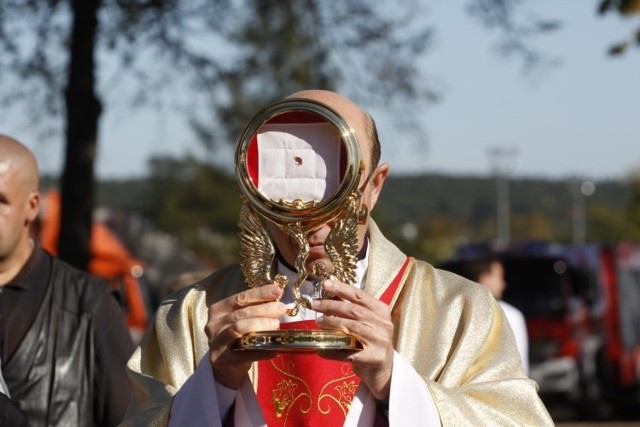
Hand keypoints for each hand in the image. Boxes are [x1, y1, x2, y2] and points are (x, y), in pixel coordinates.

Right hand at [205, 284, 286, 388]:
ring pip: (239, 328)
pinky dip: (262, 350)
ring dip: (260, 325)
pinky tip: (275, 349)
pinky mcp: (220, 359)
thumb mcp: (245, 319)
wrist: (228, 365)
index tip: (277, 291)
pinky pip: (244, 353)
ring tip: (276, 325)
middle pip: (241, 313)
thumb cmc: (240, 337)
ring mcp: (215, 342)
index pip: (240, 298)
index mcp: (219, 309)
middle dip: (264, 309)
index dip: (259, 293)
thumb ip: (257, 307)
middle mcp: (213, 324)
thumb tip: (278, 295)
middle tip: (281, 309)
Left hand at [310, 280, 394, 399]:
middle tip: (314, 304)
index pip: (360, 295)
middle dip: (331, 305)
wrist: (384, 370)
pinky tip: (320, 348)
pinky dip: (332, 350)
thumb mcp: (367, 322)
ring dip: (331, 323)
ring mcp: (380, 341)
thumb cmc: (371, 342)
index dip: (342, 288)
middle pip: (353, 310)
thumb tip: (328, 296)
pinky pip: (348, 352)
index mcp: (382, 311)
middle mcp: (383, 324)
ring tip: (318, 322)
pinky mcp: (374, 358)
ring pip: (351, 328)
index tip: (325, 284)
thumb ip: (353, 310)